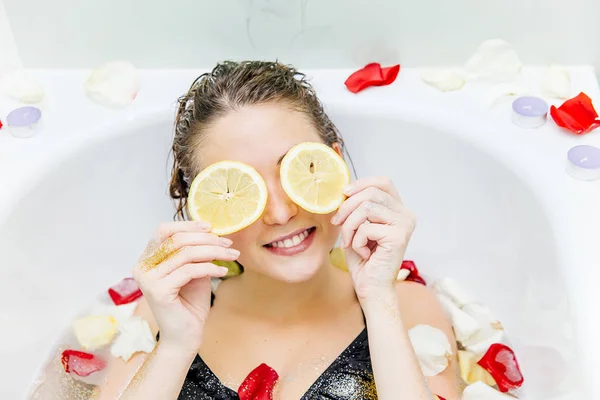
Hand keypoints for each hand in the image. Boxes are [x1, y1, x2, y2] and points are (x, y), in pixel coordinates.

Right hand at [132, 221, 238, 353]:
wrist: (186, 336)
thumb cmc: (190, 303)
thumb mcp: (194, 270)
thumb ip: (196, 252)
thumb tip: (211, 231)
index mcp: (147, 259)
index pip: (164, 231)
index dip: (188, 225)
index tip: (211, 227)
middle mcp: (142, 267)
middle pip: (177, 239)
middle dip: (207, 239)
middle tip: (228, 244)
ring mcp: (148, 279)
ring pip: (186, 254)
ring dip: (214, 252)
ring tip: (231, 255)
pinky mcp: (158, 291)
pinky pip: (190, 271)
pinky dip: (210, 268)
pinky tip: (222, 271)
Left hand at [330, 177, 415, 299]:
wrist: (371, 287)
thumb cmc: (363, 258)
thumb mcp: (356, 226)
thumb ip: (356, 207)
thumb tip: (345, 190)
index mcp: (398, 209)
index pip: (383, 182)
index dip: (361, 184)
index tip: (343, 194)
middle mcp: (406, 214)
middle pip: (371, 193)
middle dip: (347, 207)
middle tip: (337, 223)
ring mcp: (405, 224)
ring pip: (366, 207)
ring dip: (350, 226)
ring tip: (350, 242)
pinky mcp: (399, 236)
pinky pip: (366, 228)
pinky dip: (356, 241)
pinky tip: (363, 253)